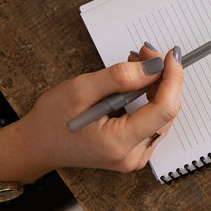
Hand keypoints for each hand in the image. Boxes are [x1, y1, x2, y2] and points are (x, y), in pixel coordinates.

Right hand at [4, 44, 184, 177]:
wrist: (37, 145)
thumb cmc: (52, 120)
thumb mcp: (81, 89)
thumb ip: (119, 78)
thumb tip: (154, 67)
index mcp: (118, 143)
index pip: (164, 109)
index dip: (173, 78)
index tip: (169, 55)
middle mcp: (132, 156)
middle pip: (166, 112)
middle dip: (162, 78)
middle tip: (145, 53)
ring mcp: (134, 157)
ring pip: (162, 116)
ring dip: (156, 87)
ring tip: (136, 65)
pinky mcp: (134, 152)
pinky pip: (153, 122)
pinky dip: (149, 99)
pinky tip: (136, 84)